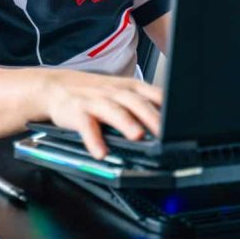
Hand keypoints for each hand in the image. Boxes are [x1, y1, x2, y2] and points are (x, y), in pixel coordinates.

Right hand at [40, 70, 162, 158]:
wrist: (55, 86)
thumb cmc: (95, 93)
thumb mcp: (122, 93)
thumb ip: (145, 104)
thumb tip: (173, 123)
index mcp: (130, 87)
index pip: (154, 93)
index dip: (169, 105)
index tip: (184, 120)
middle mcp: (114, 92)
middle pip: (136, 102)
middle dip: (151, 117)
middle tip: (166, 133)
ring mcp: (95, 101)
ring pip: (113, 110)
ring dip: (125, 123)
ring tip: (137, 136)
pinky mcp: (77, 112)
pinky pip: (86, 126)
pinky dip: (93, 139)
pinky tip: (100, 152)